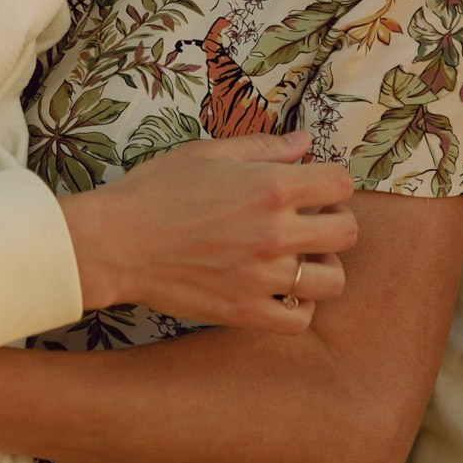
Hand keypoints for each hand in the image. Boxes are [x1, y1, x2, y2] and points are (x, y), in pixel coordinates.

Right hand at [59, 133, 356, 334]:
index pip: (341, 183)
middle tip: (308, 221)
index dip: (331, 182)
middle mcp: (275, 233)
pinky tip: (281, 291)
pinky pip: (299, 319)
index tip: (313, 187)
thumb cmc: (155, 189)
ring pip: (332, 280)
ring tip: (297, 258)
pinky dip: (298, 307)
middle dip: (334, 221)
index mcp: (271, 187)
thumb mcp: (207, 152)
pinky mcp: (245, 311)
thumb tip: (304, 143)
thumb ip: (262, 147)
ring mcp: (263, 277)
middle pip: (347, 232)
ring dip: (321, 267)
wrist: (114, 242)